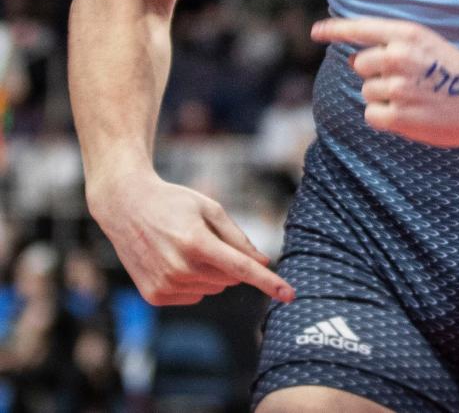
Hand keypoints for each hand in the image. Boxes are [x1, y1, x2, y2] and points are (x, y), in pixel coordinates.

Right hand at [89, 172, 293, 306]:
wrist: (126, 207)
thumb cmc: (173, 203)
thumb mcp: (209, 208)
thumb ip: (238, 237)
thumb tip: (262, 261)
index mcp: (196, 242)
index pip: (241, 269)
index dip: (268, 282)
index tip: (290, 294)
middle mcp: (179, 268)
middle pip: (230, 278)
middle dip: (230, 262)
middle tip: (208, 238)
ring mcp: (165, 286)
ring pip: (214, 289)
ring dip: (212, 272)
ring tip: (187, 246)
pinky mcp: (155, 297)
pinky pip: (195, 297)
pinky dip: (195, 282)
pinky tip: (175, 260)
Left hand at [311, 17, 458, 147]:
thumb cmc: (457, 73)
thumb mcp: (428, 45)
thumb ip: (393, 46)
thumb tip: (354, 60)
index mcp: (407, 34)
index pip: (360, 28)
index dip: (335, 30)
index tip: (316, 33)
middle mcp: (397, 56)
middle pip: (359, 65)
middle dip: (374, 74)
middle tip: (406, 81)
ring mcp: (396, 87)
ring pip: (367, 92)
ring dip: (384, 97)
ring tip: (417, 98)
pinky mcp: (397, 116)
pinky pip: (372, 115)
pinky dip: (385, 118)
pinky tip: (411, 115)